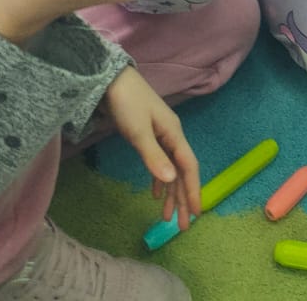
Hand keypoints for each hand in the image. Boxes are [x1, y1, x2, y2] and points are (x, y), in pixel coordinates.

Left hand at [101, 67, 200, 230]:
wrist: (111, 79)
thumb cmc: (127, 103)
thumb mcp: (139, 131)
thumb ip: (154, 156)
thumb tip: (171, 180)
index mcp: (173, 134)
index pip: (188, 167)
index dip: (192, 190)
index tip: (195, 213)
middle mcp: (171, 136)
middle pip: (181, 171)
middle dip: (182, 198)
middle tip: (182, 226)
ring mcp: (161, 135)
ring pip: (171, 169)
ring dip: (170, 192)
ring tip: (167, 217)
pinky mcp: (149, 135)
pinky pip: (160, 162)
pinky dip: (159, 179)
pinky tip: (155, 192)